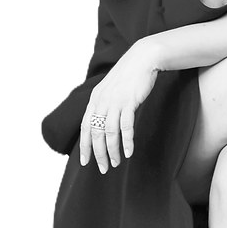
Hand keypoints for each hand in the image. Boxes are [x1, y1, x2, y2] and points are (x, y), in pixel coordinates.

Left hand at [79, 41, 158, 172]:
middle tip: (103, 168)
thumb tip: (102, 123)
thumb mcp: (110, 88)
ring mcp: (115, 102)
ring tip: (116, 162)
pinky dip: (127, 141)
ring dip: (112, 151)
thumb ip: (104, 104)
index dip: (84, 146)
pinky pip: (126, 127)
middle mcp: (102, 101)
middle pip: (96, 133)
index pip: (85, 127)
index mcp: (95, 99)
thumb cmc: (128, 75)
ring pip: (109, 132)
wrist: (142, 59)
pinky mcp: (129, 102)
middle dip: (98, 154)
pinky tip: (129, 151)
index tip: (85, 161)